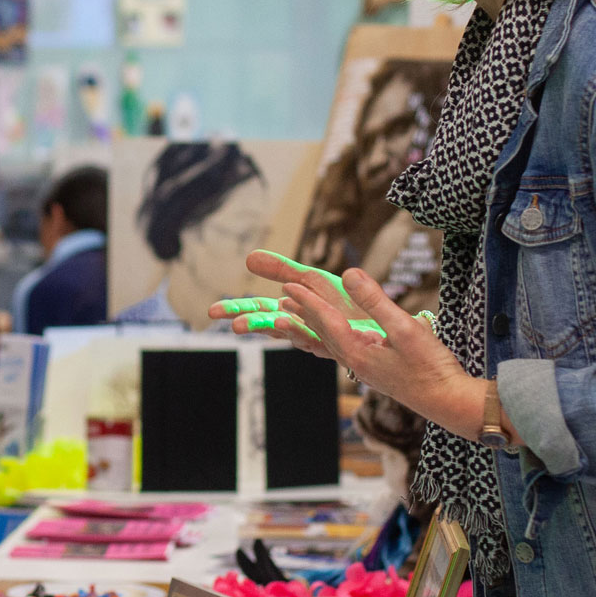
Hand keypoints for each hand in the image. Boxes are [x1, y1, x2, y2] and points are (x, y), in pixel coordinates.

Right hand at [209, 251, 360, 346]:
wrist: (382, 319)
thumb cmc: (345, 303)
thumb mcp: (310, 279)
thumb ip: (281, 269)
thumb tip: (248, 257)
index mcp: (291, 312)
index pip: (259, 312)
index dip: (237, 310)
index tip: (213, 312)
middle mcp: (302, 326)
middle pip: (268, 323)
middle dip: (245, 320)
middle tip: (221, 320)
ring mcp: (319, 335)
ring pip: (287, 332)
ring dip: (265, 326)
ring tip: (241, 324)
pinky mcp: (337, 339)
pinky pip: (314, 334)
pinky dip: (296, 327)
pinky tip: (283, 317)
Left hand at [215, 252, 492, 441]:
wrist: (449, 403)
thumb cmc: (431, 366)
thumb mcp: (404, 329)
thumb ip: (375, 302)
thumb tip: (348, 274)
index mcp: (358, 352)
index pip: (325, 321)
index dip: (307, 301)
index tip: (287, 284)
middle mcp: (355, 363)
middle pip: (320, 333)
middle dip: (300, 313)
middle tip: (281, 294)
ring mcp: (364, 369)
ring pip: (329, 344)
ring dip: (311, 326)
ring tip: (293, 316)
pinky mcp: (376, 371)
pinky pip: (343, 350)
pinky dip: (330, 337)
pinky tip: (334, 336)